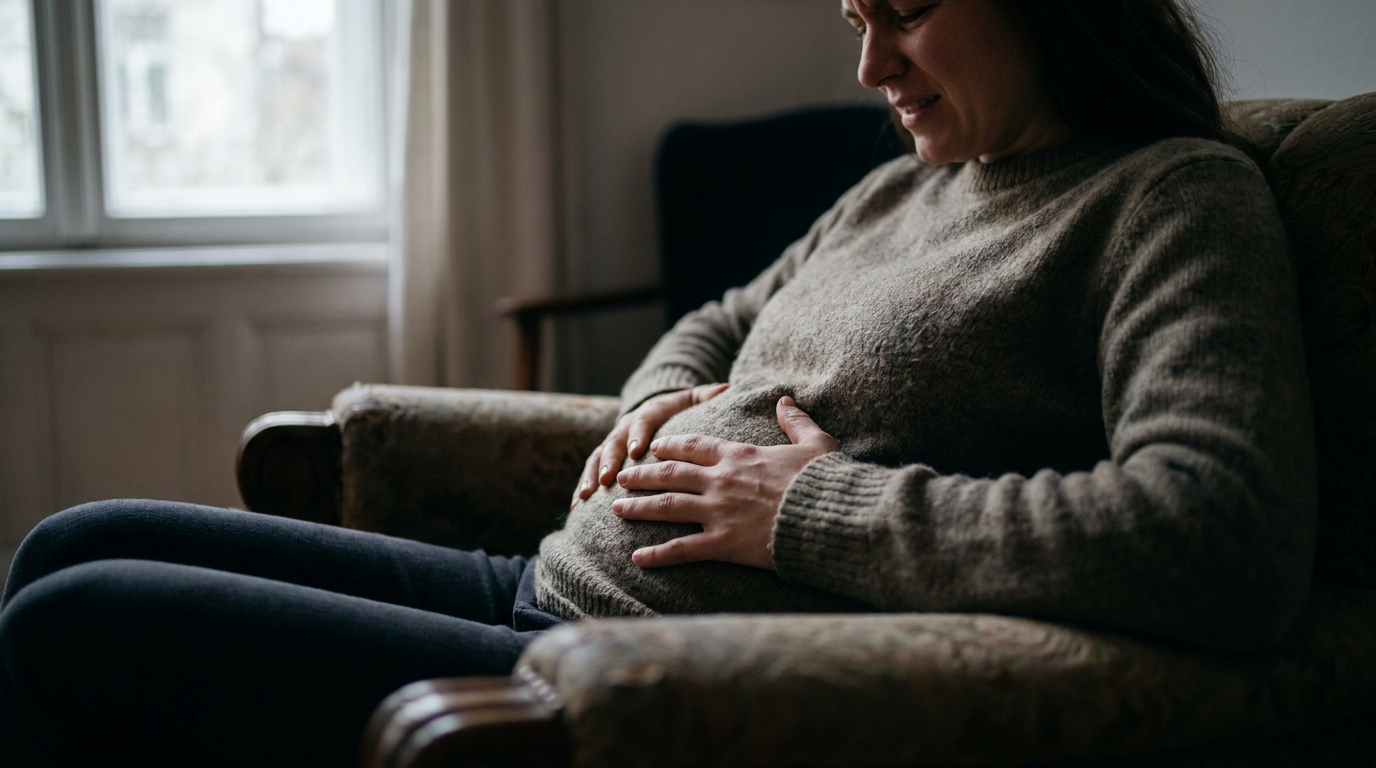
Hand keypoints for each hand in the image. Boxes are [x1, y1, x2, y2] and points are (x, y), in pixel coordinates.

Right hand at [571, 383, 729, 507]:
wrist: (656, 411)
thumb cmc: (680, 410)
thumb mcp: (694, 399)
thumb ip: (707, 396)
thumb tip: (728, 387)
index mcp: (647, 413)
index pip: (642, 421)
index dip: (638, 434)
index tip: (638, 450)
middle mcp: (625, 428)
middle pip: (614, 442)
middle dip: (609, 460)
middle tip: (609, 478)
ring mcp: (611, 444)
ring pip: (596, 459)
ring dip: (590, 477)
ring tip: (587, 496)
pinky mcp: (602, 460)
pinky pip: (589, 475)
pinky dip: (581, 490)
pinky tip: (576, 509)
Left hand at [611, 396, 837, 569]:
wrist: (828, 515)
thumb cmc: (824, 480)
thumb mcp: (815, 441)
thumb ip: (796, 420)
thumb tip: (785, 399)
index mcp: (740, 456)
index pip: (695, 445)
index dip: (671, 446)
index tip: (655, 448)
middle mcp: (721, 480)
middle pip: (671, 474)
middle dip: (643, 475)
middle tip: (624, 478)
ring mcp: (719, 512)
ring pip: (667, 506)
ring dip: (639, 507)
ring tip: (617, 508)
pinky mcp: (723, 543)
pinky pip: (682, 549)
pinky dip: (658, 554)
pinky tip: (638, 558)